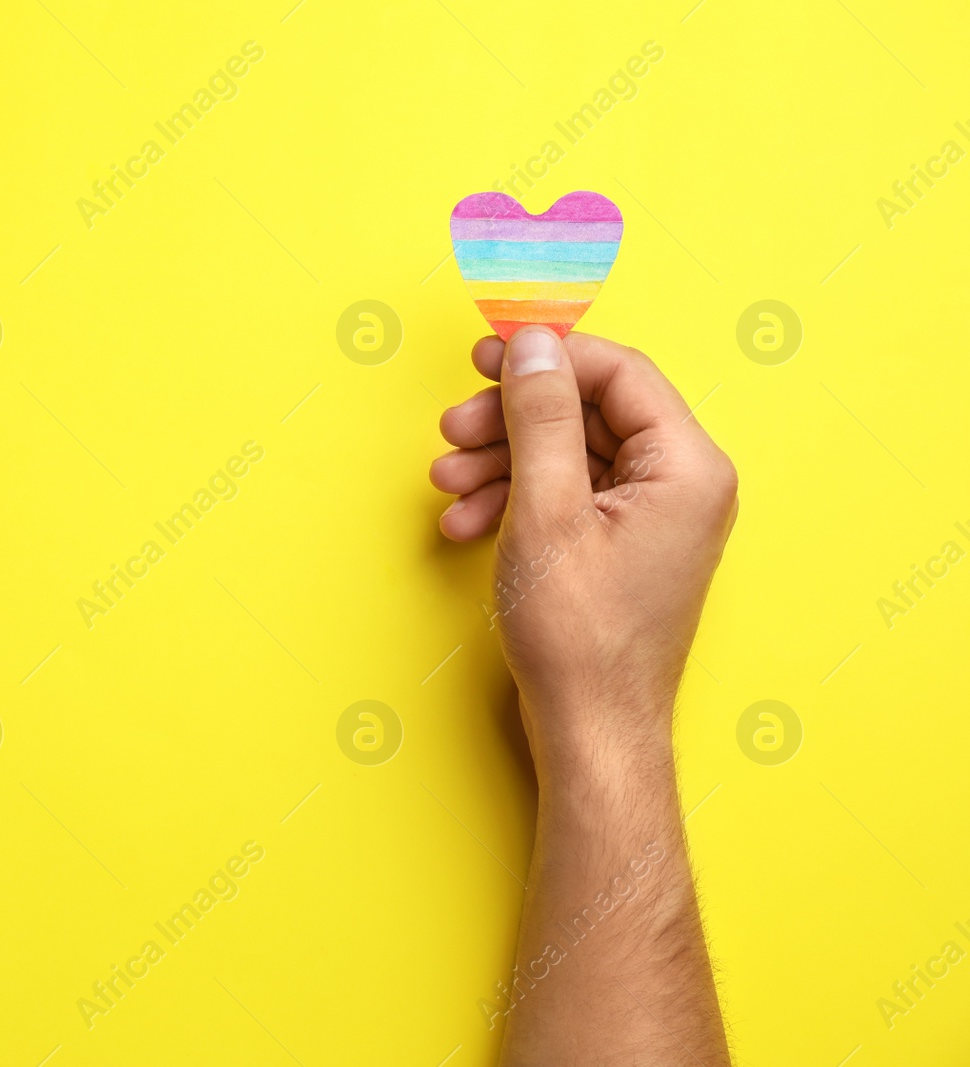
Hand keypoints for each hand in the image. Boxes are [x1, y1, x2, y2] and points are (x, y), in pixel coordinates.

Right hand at [429, 327, 737, 764]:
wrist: (590, 730)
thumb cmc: (580, 637)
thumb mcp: (546, 512)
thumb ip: (540, 419)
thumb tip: (532, 345)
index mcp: (687, 467)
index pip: (618, 373)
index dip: (547, 360)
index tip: (485, 359)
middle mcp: (681, 484)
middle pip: (588, 412)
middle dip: (510, 420)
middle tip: (452, 428)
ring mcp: (653, 517)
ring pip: (568, 454)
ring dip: (500, 462)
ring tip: (446, 484)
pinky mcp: (622, 544)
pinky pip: (567, 496)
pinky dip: (515, 500)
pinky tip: (466, 521)